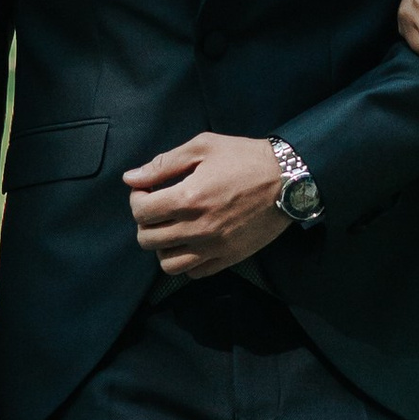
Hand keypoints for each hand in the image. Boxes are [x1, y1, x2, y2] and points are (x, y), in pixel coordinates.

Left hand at [124, 133, 286, 279]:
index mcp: (188, 198)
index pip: (140, 212)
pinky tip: (191, 242)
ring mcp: (214, 247)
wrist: (288, 179)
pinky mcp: (229, 258)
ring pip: (167, 263)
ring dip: (162, 246)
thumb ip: (163, 164)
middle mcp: (198, 228)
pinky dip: (185, 261)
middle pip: (147, 239)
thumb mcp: (203, 147)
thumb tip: (130, 178)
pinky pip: (193, 272)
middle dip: (145, 222)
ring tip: (172, 229)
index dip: (137, 199)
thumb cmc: (245, 157)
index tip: (148, 190)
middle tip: (158, 208)